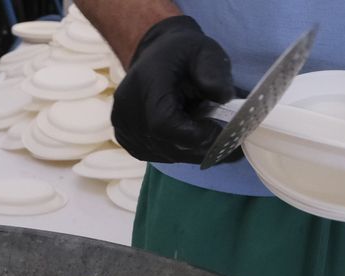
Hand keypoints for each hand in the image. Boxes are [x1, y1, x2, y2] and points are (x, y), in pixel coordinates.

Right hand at [111, 16, 235, 164]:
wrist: (155, 54)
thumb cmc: (184, 54)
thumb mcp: (206, 51)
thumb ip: (215, 72)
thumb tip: (223, 97)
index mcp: (146, 82)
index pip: (163, 124)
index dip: (195, 135)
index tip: (219, 131)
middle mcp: (127, 106)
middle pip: (164, 143)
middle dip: (197, 145)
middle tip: (219, 136)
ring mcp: (122, 124)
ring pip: (161, 154)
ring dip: (188, 150)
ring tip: (202, 131)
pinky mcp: (123, 136)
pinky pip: (154, 154)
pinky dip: (175, 151)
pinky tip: (184, 135)